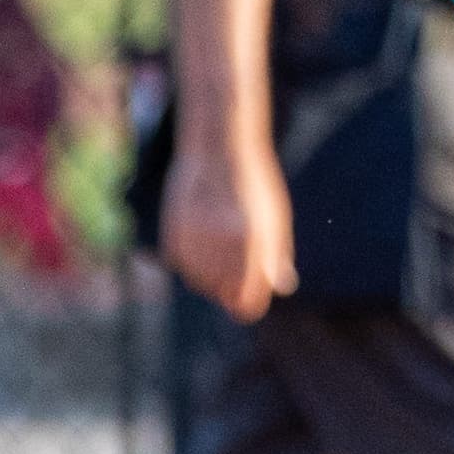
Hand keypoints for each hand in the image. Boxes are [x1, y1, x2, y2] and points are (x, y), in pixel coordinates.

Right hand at [161, 131, 297, 322]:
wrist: (218, 148)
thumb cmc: (254, 186)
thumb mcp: (275, 219)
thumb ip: (276, 255)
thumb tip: (281, 287)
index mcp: (254, 243)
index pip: (247, 298)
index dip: (247, 305)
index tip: (245, 304)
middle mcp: (222, 242)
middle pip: (221, 294)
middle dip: (229, 291)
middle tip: (234, 277)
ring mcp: (195, 237)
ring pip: (197, 282)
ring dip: (207, 277)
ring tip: (218, 253)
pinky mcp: (172, 230)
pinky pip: (179, 263)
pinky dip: (188, 261)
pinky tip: (200, 242)